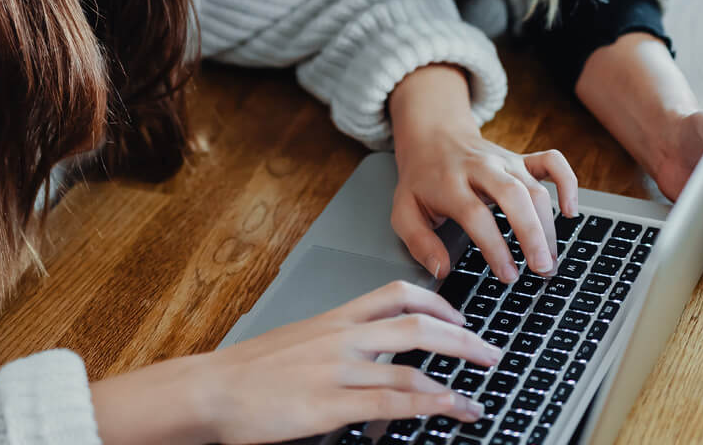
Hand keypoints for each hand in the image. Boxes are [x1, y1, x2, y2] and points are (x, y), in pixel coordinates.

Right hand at [194, 281, 495, 443]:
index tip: (461, 317)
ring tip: (479, 391)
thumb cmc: (252, 370)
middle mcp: (343, 336)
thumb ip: (339, 344)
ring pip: (412, 360)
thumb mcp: (302, 343)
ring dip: (455, 374)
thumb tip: (372, 355)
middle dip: (462, 337)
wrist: (212, 389)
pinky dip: (428, 403)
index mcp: (336, 318)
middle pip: (417, 323)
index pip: (397, 294)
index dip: (438, 302)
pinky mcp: (330, 403)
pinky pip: (390, 398)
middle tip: (490, 352)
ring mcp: (338, 368)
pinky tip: (448, 409)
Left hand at [388, 65, 577, 282]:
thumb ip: (419, 243)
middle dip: (532, 233)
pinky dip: (567, 182)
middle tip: (541, 269)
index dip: (495, 247)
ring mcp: (504, 161)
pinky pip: (552, 161)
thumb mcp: (403, 211)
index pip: (476, 215)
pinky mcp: (520, 158)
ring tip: (549, 261)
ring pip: (534, 186)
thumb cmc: (421, 180)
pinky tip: (571, 211)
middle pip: (512, 195)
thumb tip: (441, 269)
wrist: (432, 134)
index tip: (508, 275)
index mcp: (449, 183)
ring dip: (548, 224)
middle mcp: (481, 169)